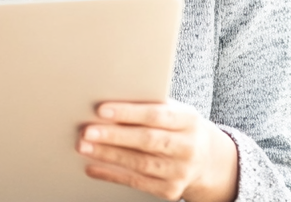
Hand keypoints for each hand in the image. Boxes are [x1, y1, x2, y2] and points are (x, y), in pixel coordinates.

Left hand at [78, 100, 239, 201]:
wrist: (206, 161)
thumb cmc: (178, 128)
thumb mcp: (173, 112)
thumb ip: (147, 105)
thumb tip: (106, 100)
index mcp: (189, 120)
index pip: (156, 115)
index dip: (128, 112)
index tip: (101, 109)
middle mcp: (188, 148)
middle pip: (147, 140)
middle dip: (114, 136)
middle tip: (87, 131)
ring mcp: (181, 172)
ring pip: (140, 164)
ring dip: (108, 155)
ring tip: (84, 147)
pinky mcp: (171, 191)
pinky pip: (137, 183)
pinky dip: (112, 175)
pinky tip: (93, 167)